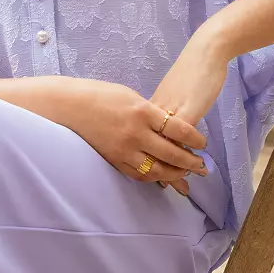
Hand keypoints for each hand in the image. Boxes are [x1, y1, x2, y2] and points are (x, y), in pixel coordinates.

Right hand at [54, 79, 209, 196]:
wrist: (70, 106)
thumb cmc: (101, 95)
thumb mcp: (132, 96)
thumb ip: (152, 112)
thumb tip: (169, 127)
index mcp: (143, 111)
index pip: (179, 130)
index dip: (195, 140)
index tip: (203, 143)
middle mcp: (136, 133)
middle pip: (172, 154)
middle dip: (191, 162)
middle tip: (202, 165)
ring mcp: (124, 149)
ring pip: (158, 170)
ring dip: (175, 174)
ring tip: (186, 174)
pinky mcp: (115, 160)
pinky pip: (140, 175)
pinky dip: (155, 177)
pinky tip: (163, 176)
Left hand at [149, 29, 229, 181]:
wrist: (203, 53)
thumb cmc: (185, 72)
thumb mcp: (165, 94)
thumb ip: (157, 113)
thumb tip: (157, 129)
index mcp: (141, 113)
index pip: (138, 146)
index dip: (149, 166)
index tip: (160, 181)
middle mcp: (147, 117)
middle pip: (150, 153)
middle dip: (165, 174)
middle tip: (178, 188)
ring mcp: (162, 115)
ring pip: (164, 150)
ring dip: (179, 167)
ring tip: (191, 179)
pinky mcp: (181, 112)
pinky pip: (180, 141)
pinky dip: (188, 153)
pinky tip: (198, 159)